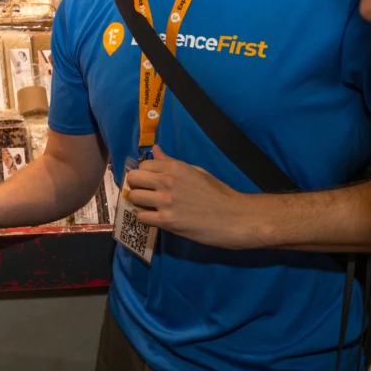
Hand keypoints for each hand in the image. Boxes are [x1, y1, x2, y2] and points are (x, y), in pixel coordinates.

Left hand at [125, 145, 263, 249]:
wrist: (236, 217)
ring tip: (151, 207)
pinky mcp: (167, 221)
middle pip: (133, 179)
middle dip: (136, 186)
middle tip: (146, 194)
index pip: (143, 165)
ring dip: (139, 203)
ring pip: (134, 198)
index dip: (144, 174)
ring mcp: (165, 201)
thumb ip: (172, 162)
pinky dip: (146, 219)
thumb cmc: (219, 194)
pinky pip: (141, 217)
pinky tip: (157, 219)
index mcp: (175, 167)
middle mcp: (167, 181)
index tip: (149, 182)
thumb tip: (156, 150)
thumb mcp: (196, 171)